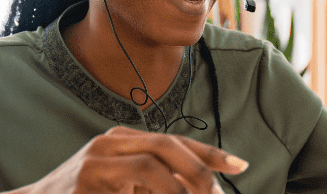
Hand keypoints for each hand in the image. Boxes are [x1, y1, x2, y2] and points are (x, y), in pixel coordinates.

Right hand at [11, 126, 247, 193]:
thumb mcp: (124, 185)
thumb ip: (157, 182)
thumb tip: (202, 190)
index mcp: (123, 138)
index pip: (175, 140)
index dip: (209, 153)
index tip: (240, 166)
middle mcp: (110, 142)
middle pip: (167, 146)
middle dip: (199, 171)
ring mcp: (95, 161)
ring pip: (151, 167)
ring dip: (178, 190)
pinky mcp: (86, 182)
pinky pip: (131, 187)